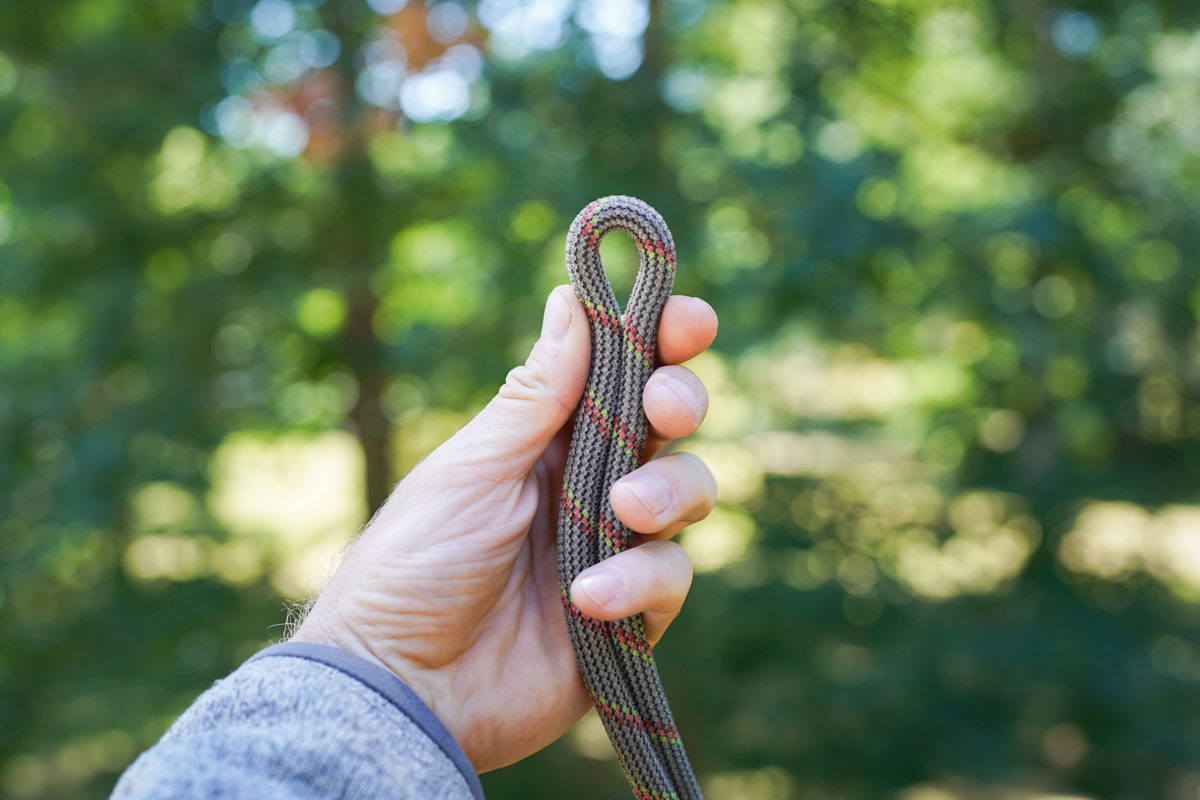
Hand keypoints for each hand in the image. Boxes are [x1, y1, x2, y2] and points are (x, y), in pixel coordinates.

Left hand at [292, 286, 718, 771]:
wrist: (403, 687)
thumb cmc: (416, 565)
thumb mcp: (473, 469)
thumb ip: (536, 395)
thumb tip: (570, 301)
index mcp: (545, 437)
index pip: (618, 371)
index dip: (660, 339)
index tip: (689, 318)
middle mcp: (588, 483)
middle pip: (668, 422)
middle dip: (680, 402)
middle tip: (665, 410)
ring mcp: (613, 547)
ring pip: (687, 492)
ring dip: (666, 492)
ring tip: (622, 514)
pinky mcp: (631, 614)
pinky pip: (670, 578)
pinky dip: (639, 581)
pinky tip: (587, 601)